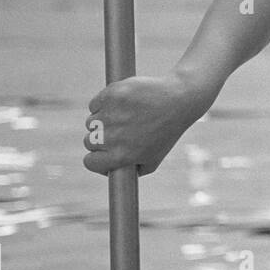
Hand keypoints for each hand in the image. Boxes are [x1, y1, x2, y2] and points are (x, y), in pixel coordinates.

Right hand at [83, 71, 216, 176]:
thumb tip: (111, 174)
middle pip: (89, 141)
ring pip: (91, 122)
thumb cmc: (167, 130)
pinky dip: (105, 104)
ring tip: (126, 116)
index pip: (89, 162)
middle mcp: (112, 137)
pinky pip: (95, 104)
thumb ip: (132, 171)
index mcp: (121, 156)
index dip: (97, 158)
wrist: (180, 100)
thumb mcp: (154, 159)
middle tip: (120, 131)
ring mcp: (110, 115)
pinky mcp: (111, 95)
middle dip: (101, 138)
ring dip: (103, 120)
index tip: (104, 152)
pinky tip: (124, 104)